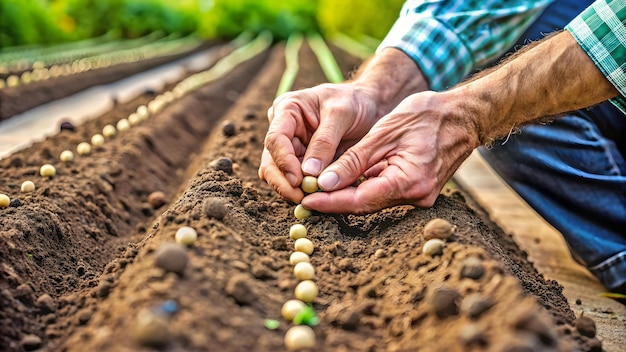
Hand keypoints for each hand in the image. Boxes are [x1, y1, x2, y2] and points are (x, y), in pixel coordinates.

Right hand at [259, 83, 380, 202]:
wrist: (369, 105)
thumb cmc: (354, 101)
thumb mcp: (342, 113)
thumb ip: (325, 141)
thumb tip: (308, 172)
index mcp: (287, 110)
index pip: (275, 139)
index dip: (283, 161)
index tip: (297, 180)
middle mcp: (283, 129)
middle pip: (271, 161)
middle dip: (284, 182)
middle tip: (301, 198)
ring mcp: (291, 147)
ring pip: (280, 175)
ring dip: (293, 189)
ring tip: (312, 199)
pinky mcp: (302, 162)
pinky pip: (297, 181)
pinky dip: (305, 191)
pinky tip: (319, 197)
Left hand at [301, 91, 480, 213]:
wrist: (464, 115)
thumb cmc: (427, 116)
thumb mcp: (384, 133)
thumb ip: (354, 161)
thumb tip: (325, 183)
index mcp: (409, 181)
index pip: (360, 200)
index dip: (330, 202)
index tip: (305, 201)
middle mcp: (417, 196)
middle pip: (365, 204)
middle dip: (334, 202)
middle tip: (303, 197)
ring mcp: (420, 196)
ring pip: (373, 201)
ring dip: (346, 196)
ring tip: (315, 190)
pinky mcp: (418, 190)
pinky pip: (384, 193)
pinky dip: (363, 189)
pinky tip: (341, 184)